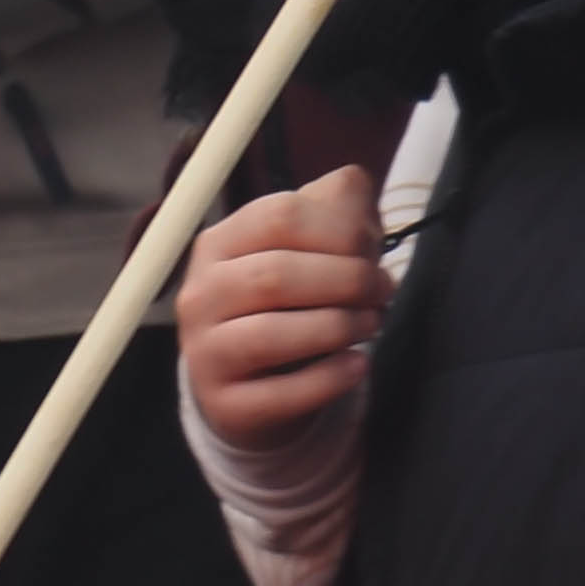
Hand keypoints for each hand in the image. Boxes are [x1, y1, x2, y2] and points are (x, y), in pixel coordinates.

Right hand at [177, 167, 388, 452]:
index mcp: (218, 244)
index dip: (340, 229)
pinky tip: (358, 365)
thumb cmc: (286, 305)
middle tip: (384, 291)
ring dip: (340, 326)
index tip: (372, 249)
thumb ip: (335, 206)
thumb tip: (354, 182)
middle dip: (348, 279)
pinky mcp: (224, 403)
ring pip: (274, 334)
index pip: (279, 216)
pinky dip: (331, 378)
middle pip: (276, 274)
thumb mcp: (306, 248)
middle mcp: (200, 294)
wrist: (250, 390)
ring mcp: (204, 352)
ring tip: (372, 324)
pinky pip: (282, 392)